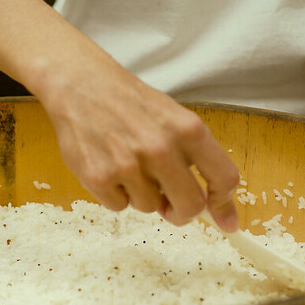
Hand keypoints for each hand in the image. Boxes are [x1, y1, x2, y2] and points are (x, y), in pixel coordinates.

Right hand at [37, 62, 239, 229]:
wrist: (79, 85)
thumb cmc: (128, 102)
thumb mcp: (171, 117)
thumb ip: (192, 156)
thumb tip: (213, 206)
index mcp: (188, 130)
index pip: (224, 177)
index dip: (225, 204)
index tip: (224, 219)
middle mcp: (161, 149)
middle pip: (190, 206)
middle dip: (181, 212)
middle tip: (170, 205)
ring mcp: (129, 165)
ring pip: (150, 207)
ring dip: (141, 195)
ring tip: (127, 165)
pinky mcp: (99, 177)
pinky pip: (118, 206)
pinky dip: (115, 194)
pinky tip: (108, 166)